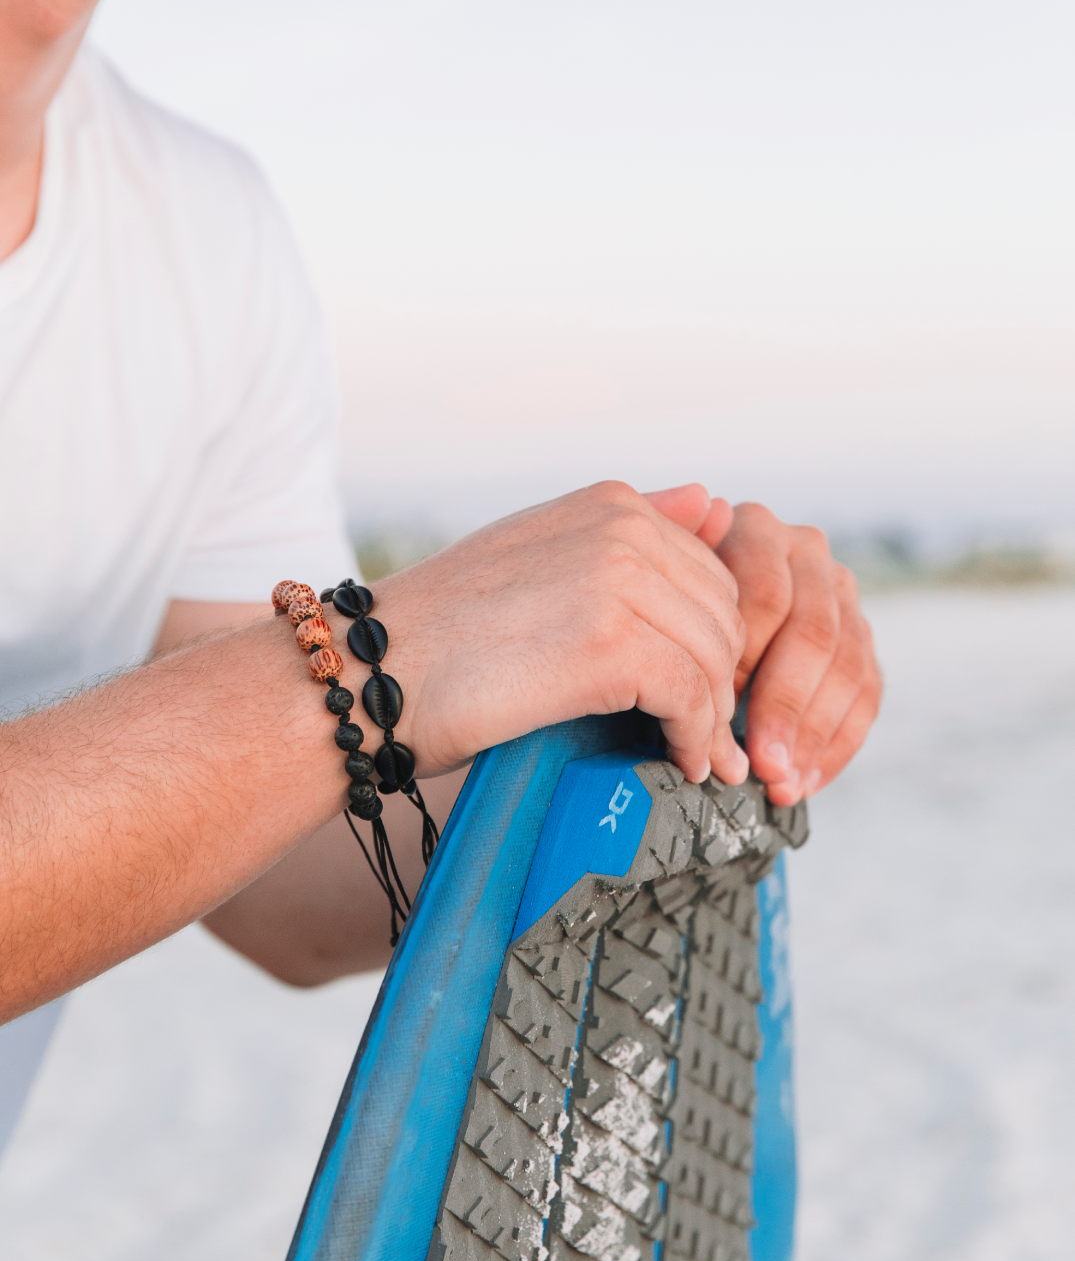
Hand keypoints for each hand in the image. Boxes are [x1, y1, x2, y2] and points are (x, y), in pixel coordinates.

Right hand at [365, 482, 749, 786]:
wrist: (368, 674)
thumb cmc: (445, 631)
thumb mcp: (540, 554)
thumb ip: (627, 530)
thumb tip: (712, 498)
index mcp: (610, 504)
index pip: (709, 572)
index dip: (712, 640)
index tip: (702, 689)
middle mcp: (620, 528)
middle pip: (722, 617)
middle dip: (722, 682)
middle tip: (711, 736)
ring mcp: (616, 581)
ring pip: (713, 661)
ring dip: (712, 720)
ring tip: (699, 758)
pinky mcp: (609, 645)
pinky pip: (690, 699)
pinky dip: (695, 740)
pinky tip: (682, 761)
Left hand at [646, 487, 880, 803]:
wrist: (674, 627)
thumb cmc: (649, 613)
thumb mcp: (650, 578)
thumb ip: (669, 543)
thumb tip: (701, 499)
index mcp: (754, 528)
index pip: (765, 595)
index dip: (741, 660)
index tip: (715, 711)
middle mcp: (806, 551)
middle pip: (814, 633)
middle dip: (786, 707)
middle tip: (759, 763)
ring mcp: (841, 594)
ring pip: (847, 667)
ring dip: (813, 736)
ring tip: (778, 783)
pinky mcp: (862, 640)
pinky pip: (867, 695)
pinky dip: (835, 747)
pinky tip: (803, 782)